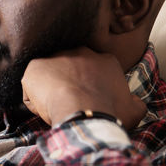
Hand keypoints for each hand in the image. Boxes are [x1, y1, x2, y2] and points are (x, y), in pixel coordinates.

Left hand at [21, 47, 146, 129]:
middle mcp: (81, 53)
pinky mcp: (35, 66)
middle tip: (70, 105)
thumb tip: (135, 102)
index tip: (88, 101)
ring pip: (50, 77)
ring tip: (56, 109)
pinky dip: (33, 99)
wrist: (86, 113)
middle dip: (69, 84)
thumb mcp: (133, 109)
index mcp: (105, 60)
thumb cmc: (111, 113)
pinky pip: (31, 85)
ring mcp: (57, 57)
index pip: (93, 71)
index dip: (89, 87)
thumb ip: (134, 102)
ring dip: (50, 91)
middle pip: (71, 69)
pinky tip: (42, 110)